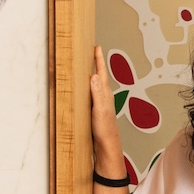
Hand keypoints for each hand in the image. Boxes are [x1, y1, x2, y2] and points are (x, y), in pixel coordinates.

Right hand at [90, 46, 124, 176]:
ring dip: (93, 74)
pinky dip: (89, 87)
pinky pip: (92, 94)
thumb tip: (93, 76)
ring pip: (96, 84)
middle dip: (96, 63)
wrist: (107, 147)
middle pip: (99, 75)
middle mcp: (104, 97)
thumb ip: (97, 93)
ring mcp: (101, 104)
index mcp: (104, 94)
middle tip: (92, 51)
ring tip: (88, 65)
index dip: (98, 59)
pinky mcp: (96, 111)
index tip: (96, 46)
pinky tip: (86, 90)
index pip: (101, 72)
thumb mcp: (99, 110)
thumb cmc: (105, 130)